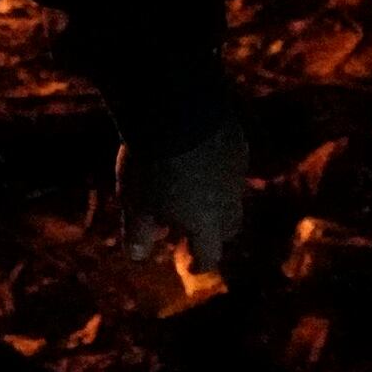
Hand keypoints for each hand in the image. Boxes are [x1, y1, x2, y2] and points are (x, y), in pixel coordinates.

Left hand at [117, 119, 250, 278]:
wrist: (174, 107)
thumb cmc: (149, 164)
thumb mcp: (135, 204)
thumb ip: (138, 234)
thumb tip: (137, 257)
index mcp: (207, 224)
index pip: (209, 255)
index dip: (198, 262)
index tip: (188, 263)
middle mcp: (230, 201)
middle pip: (228, 227)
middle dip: (210, 232)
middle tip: (187, 228)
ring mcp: (236, 170)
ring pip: (231, 194)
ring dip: (213, 199)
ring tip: (186, 189)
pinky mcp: (236, 142)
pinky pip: (229, 164)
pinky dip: (214, 169)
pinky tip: (194, 156)